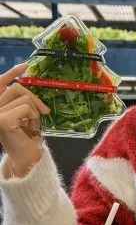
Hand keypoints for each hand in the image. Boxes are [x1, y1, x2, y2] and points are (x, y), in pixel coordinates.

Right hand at [0, 63, 49, 177]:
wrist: (27, 159)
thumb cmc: (27, 139)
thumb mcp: (26, 115)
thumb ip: (23, 100)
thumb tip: (29, 81)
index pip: (1, 83)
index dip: (12, 73)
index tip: (26, 65)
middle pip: (16, 88)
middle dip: (34, 98)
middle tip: (43, 112)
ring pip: (23, 97)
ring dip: (34, 111)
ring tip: (32, 126)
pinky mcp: (3, 120)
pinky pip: (26, 108)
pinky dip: (33, 118)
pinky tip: (29, 130)